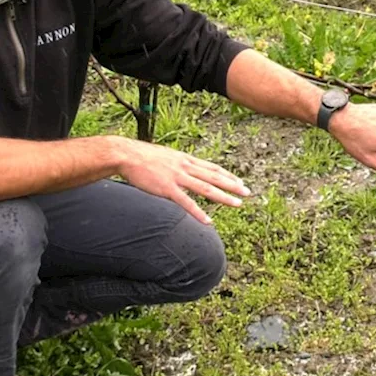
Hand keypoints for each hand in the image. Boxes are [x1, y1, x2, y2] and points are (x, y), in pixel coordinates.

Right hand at [116, 139, 249, 223]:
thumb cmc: (144, 157)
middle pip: (215, 177)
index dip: (228, 175)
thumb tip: (188, 170)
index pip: (213, 168)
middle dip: (233, 185)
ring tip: (237, 204)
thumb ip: (180, 164)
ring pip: (206, 189)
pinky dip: (198, 212)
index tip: (239, 181)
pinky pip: (186, 202)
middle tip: (248, 192)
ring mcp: (178, 178)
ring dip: (224, 197)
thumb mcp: (168, 156)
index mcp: (186, 159)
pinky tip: (208, 221)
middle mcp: (186, 167)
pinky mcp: (167, 188)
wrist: (127, 154)